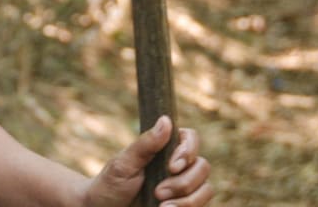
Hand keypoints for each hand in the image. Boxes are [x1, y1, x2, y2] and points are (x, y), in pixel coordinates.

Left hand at [80, 116, 212, 206]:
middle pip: (202, 167)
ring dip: (186, 201)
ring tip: (162, 206)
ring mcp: (184, 187)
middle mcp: (179, 166)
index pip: (191, 138)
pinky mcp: (185, 204)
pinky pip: (201, 206)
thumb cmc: (111, 185)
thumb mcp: (124, 164)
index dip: (187, 151)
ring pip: (206, 189)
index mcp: (165, 148)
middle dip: (182, 183)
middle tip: (157, 192)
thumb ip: (145, 144)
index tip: (171, 167)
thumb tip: (165, 120)